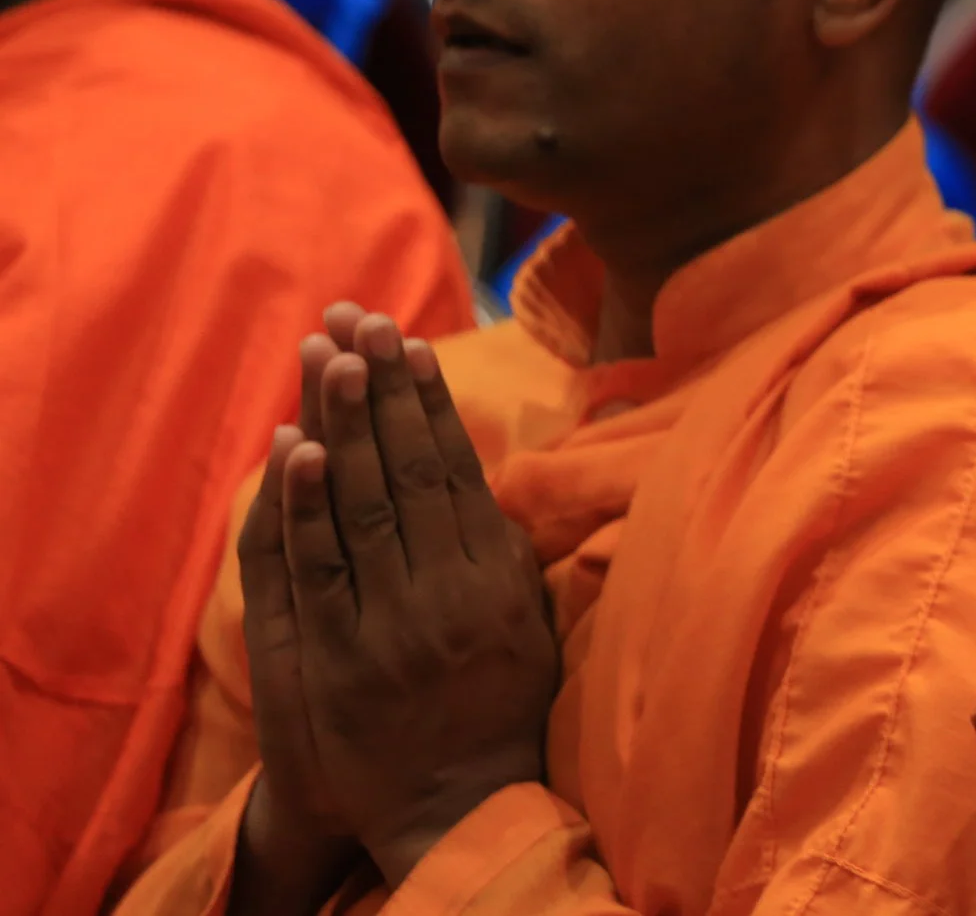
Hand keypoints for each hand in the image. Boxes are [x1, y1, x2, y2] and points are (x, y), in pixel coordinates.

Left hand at [242, 307, 559, 887]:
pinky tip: (297, 448)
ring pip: (359, 506)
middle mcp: (443, 596)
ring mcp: (385, 629)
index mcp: (494, 580)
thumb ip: (503, 550)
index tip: (407, 342)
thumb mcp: (526, 622)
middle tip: (357, 320)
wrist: (455, 808)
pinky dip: (303, 504)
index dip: (427, 402)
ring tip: (324, 355)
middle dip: (377, 389)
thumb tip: (481, 472)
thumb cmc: (498, 706)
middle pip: (404, 471)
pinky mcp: (333, 662)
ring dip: (339, 422)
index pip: (454, 469)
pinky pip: (315, 570)